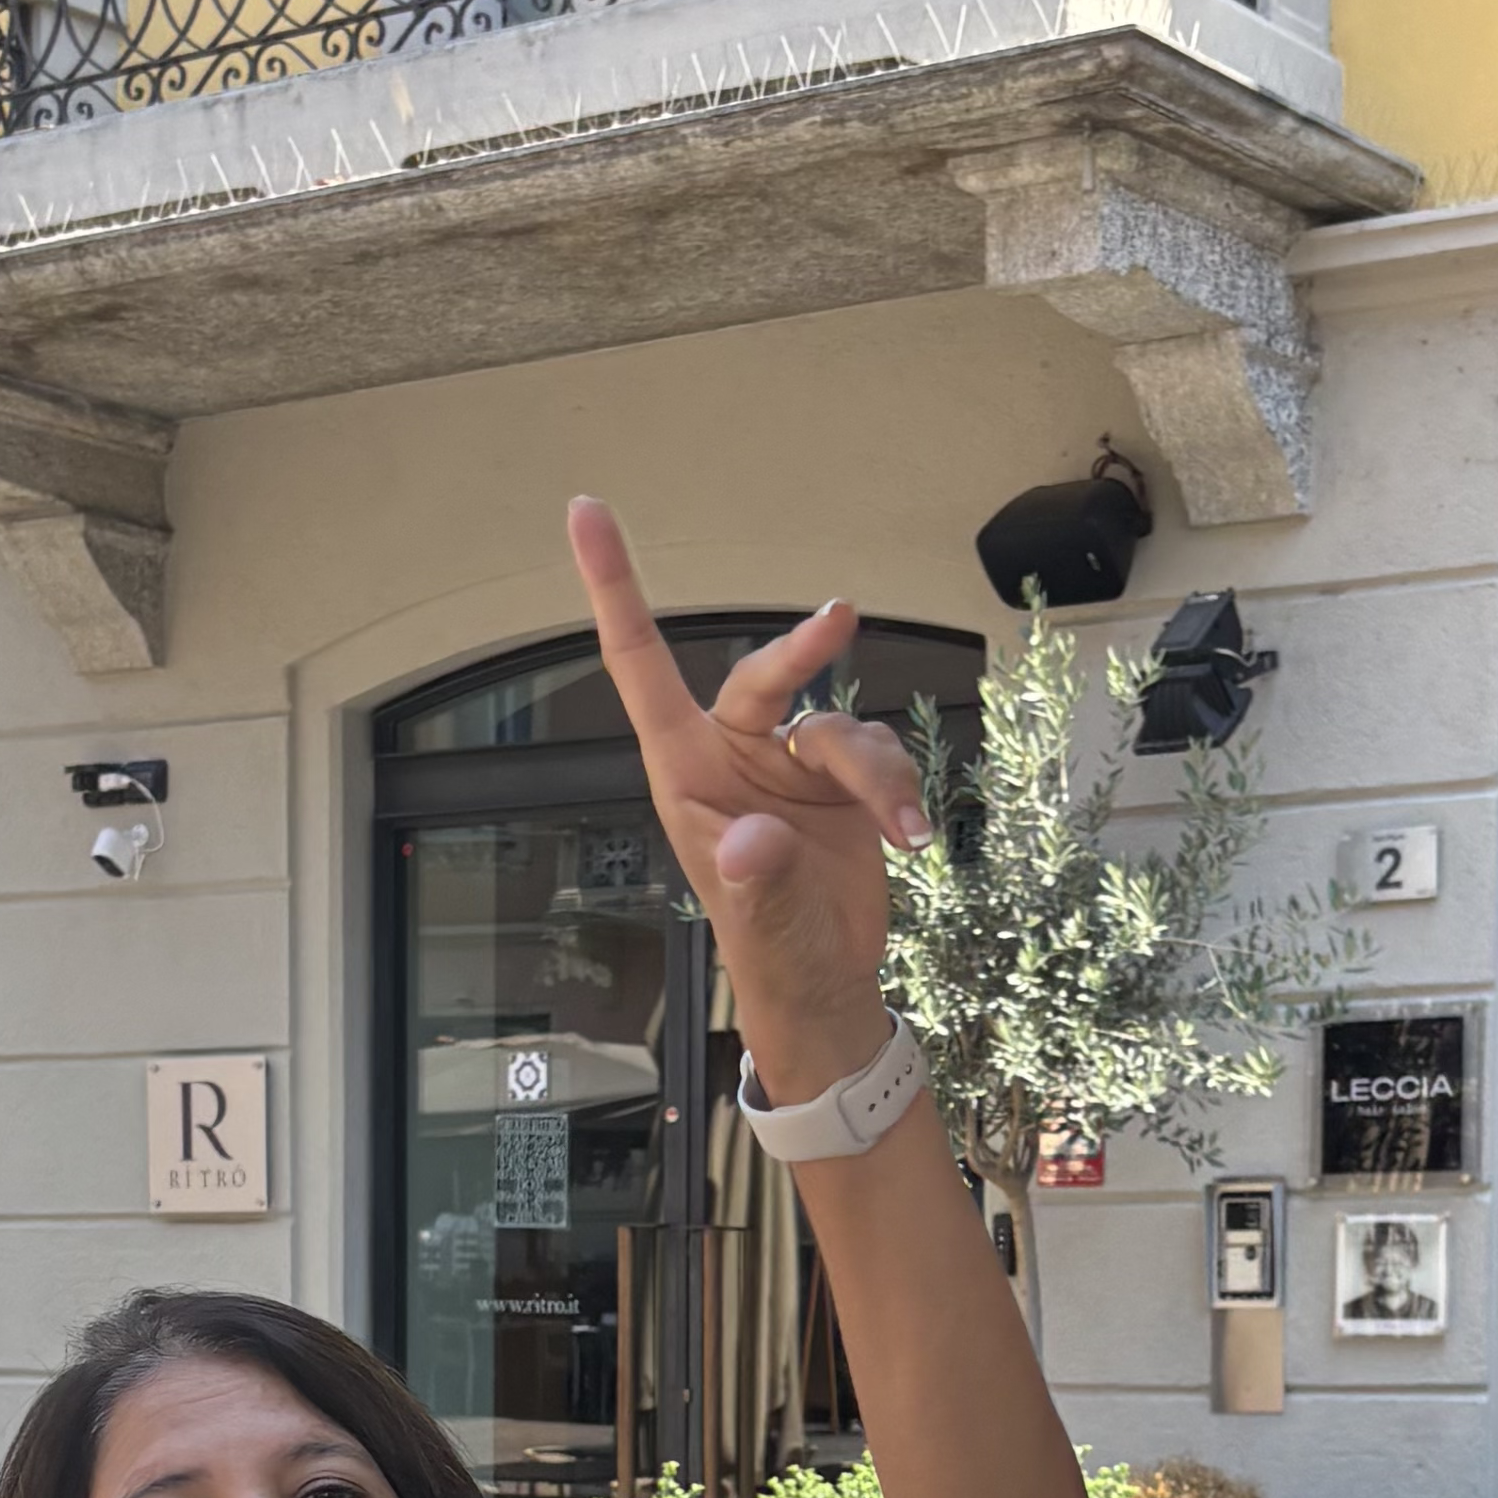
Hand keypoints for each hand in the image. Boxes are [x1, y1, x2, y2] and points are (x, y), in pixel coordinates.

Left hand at [566, 497, 929, 1100]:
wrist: (830, 985)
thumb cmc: (772, 955)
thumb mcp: (762, 927)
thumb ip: (756, 880)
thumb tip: (751, 840)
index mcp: (686, 774)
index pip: (640, 665)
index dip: (614, 589)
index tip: (587, 513)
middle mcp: (734, 757)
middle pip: (763, 677)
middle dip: (801, 651)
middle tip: (839, 621)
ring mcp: (789, 768)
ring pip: (839, 726)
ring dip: (876, 772)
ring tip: (899, 832)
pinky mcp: (843, 783)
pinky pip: (879, 753)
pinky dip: (900, 790)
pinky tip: (910, 840)